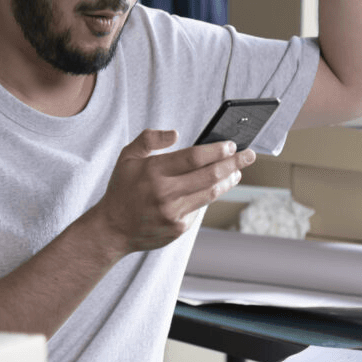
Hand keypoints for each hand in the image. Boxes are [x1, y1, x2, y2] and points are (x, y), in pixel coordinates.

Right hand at [89, 129, 255, 254]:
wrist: (113, 228)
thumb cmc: (123, 188)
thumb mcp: (127, 157)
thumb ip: (150, 139)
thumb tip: (176, 133)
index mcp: (153, 171)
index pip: (194, 157)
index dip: (216, 150)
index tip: (231, 144)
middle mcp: (165, 193)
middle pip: (209, 175)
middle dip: (234, 163)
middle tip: (249, 155)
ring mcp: (173, 213)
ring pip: (211, 193)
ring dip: (229, 180)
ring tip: (238, 171)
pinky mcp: (179, 228)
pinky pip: (201, 208)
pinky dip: (209, 196)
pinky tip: (214, 187)